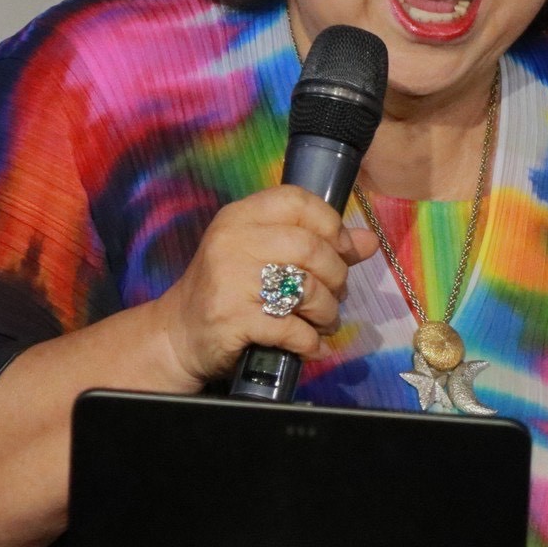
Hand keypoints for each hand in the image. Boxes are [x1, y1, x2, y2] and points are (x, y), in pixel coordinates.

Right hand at [150, 186, 379, 384]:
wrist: (178, 333)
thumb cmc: (228, 289)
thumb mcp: (263, 256)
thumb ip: (315, 243)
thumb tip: (368, 241)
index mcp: (240, 217)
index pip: (297, 200)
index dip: (331, 224)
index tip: (341, 250)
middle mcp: (232, 241)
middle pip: (310, 247)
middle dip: (336, 276)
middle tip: (336, 295)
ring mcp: (229, 280)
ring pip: (305, 288)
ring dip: (327, 312)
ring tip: (324, 322)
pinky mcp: (231, 319)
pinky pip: (290, 329)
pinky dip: (309, 341)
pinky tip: (310, 345)